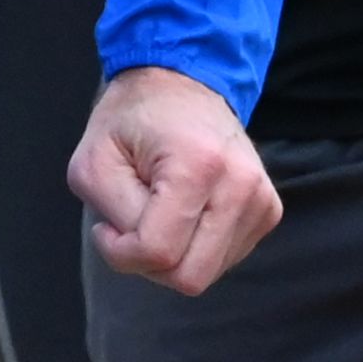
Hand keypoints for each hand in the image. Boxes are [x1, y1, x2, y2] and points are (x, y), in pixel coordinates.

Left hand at [69, 66, 279, 293]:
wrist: (182, 84)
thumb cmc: (130, 121)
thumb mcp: (94, 164)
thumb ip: (116, 217)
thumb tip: (142, 253)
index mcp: (198, 166)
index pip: (159, 253)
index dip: (120, 252)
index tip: (107, 227)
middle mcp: (241, 185)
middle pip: (191, 277)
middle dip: (149, 262)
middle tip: (131, 223)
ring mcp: (262, 199)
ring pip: (208, 273)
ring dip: (173, 254)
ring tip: (160, 209)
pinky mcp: (268, 210)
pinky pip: (224, 259)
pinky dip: (195, 247)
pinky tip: (185, 212)